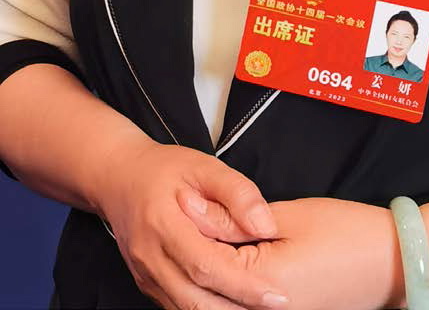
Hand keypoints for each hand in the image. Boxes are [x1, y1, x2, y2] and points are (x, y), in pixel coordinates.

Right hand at [96, 136, 288, 309]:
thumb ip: (237, 193)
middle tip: (276, 306)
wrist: (119, 177)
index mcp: (162, 224)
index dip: (243, 285)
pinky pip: (177, 306)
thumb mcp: (204, 166)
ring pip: (185, 309)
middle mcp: (149, 257)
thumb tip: (266, 227)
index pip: (206, 266)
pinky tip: (232, 304)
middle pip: (195, 299)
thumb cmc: (165, 169)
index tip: (276, 295)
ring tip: (258, 308)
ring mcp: (145, 274)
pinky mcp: (147, 283)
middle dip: (237, 308)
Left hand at [185, 194, 406, 309]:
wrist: (393, 262)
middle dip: (194, 256)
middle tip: (187, 218)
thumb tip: (198, 212)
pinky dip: (227, 290)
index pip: (207, 257)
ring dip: (207, 276)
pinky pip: (241, 308)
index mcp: (259, 285)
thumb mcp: (290, 216)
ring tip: (204, 237)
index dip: (193, 225)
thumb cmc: (345, 232)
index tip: (181, 198)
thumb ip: (239, 219)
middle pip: (206, 293)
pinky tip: (228, 260)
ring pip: (219, 304)